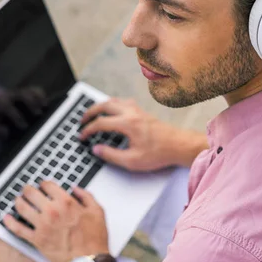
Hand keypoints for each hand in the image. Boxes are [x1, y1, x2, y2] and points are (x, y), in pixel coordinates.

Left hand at [0, 86, 47, 138]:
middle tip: (38, 114)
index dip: (17, 116)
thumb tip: (6, 132)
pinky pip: (36, 90)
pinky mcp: (27, 92)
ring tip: (45, 108)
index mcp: (0, 103)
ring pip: (31, 90)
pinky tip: (46, 106)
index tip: (24, 126)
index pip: (8, 106)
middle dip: (31, 103)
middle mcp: (11, 95)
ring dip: (39, 98)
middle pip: (22, 94)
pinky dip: (42, 96)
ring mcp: (20, 92)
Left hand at [2, 182, 109, 261]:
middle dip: (27, 189)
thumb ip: (86, 196)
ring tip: (17, 200)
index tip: (43, 185)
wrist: (88, 260)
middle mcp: (52, 211)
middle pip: (31, 193)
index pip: (48, 185)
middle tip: (26, 190)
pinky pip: (18, 229)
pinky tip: (6, 218)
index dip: (44, 183)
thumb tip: (76, 188)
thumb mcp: (97, 211)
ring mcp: (42, 225)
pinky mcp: (37, 239)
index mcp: (66, 202)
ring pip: (22, 208)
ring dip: (18, 201)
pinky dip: (10, 223)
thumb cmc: (93, 239)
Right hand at [79, 98, 207, 171]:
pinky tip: (113, 111)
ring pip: (114, 100)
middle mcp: (131, 113)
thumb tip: (97, 149)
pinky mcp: (142, 112)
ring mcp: (138, 110)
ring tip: (93, 113)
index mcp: (128, 124)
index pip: (101, 123)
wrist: (179, 145)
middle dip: (90, 112)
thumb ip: (111, 155)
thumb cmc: (160, 153)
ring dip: (101, 105)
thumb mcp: (132, 161)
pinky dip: (113, 104)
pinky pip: (123, 101)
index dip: (88, 129)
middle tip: (82, 120)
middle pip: (104, 105)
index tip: (82, 136)